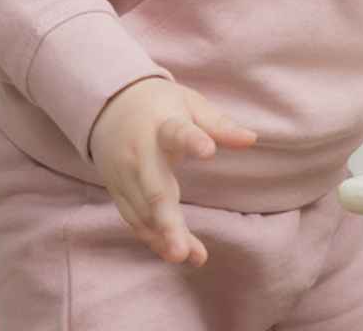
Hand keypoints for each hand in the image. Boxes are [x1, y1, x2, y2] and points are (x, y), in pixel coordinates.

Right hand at [88, 76, 257, 264]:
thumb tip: (252, 139)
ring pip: (143, 212)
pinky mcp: (117, 190)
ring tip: (189, 257)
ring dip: (164, 237)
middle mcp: (139, 153)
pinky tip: (174, 252)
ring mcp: (124, 174)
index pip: (177, 133)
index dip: (192, 142)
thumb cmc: (160, 104)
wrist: (110, 105)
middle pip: (153, 189)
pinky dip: (152, 238)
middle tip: (182, 251)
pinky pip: (134, 219)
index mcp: (162, 125)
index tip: (209, 151)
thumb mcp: (189, 103)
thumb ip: (219, 125)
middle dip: (167, 221)